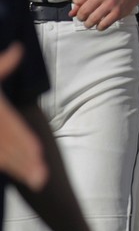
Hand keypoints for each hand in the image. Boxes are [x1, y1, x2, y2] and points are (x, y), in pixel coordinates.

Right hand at [0, 44, 47, 190]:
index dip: (24, 140)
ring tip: (37, 180)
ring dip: (17, 168)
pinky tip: (16, 172)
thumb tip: (18, 50)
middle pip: (6, 147)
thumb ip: (3, 65)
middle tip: (42, 177)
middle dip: (24, 162)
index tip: (39, 152)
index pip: (10, 127)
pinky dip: (5, 165)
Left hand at [71, 0, 138, 29]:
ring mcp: (110, 4)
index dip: (77, 6)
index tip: (81, 7)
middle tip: (83, 18)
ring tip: (89, 23)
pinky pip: (103, 24)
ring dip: (88, 24)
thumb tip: (72, 13)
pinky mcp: (117, 12)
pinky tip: (100, 25)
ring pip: (92, 20)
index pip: (76, 0)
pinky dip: (99, 27)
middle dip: (81, 18)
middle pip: (83, 12)